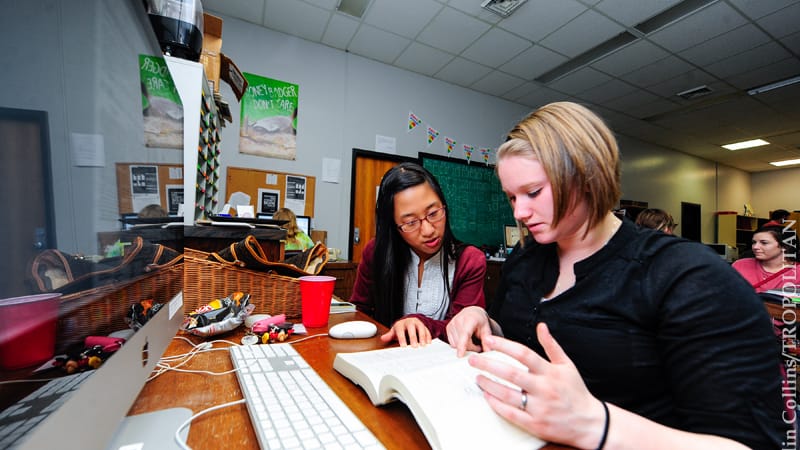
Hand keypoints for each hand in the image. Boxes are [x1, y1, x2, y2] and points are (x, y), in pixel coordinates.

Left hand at [381, 317, 430, 346]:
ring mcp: (417, 323)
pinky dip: (428, 336)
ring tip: (423, 345)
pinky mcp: (424, 325)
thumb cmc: (401, 328)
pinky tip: (429, 343)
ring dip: (422, 337)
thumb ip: (389, 335)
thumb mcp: (394, 331)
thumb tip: (383, 338)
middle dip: (413, 338)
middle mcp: (410, 322)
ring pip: (421, 329)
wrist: (408, 321)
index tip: (403, 346)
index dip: (402, 339)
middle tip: (415, 347)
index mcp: (401, 324)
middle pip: (412, 329)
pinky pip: (427, 330)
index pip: (401, 331)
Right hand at [446, 306, 492, 356]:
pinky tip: (465, 341)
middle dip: (470, 348)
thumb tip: (488, 351)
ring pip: (455, 344)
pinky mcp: (448, 328)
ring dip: (464, 347)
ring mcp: (452, 324)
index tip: (460, 355)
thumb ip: (487, 340)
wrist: (472, 312)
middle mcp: (458, 320)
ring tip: (472, 343)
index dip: (462, 345)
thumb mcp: (486, 328)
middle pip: (461, 342)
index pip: (464, 334)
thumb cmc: (479, 320)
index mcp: (469, 319)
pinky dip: (459, 345)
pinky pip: (452, 343)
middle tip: (478, 346)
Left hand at [469, 323, 605, 448]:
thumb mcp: (567, 365)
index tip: (489, 340)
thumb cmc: (576, 392)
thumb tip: (541, 326)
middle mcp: (544, 389)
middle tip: (473, 360)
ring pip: (507, 394)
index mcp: (550, 372)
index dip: (505, 345)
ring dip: (489, 385)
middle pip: (511, 373)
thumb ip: (552, 345)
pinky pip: (511, 414)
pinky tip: (487, 397)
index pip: (524, 354)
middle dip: (488, 365)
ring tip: (477, 377)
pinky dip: (497, 405)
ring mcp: (539, 408)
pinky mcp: (535, 424)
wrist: (589, 423)